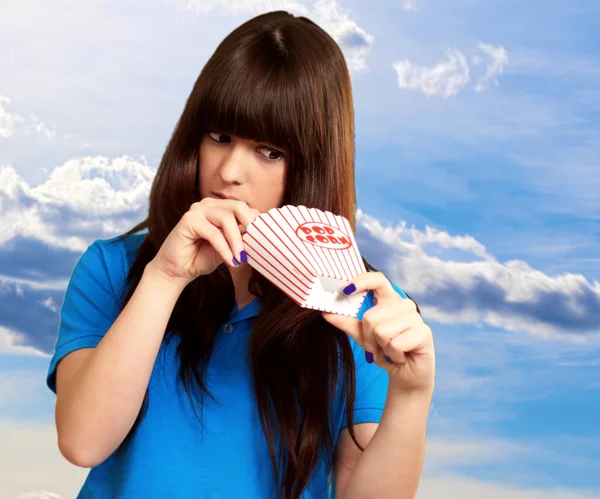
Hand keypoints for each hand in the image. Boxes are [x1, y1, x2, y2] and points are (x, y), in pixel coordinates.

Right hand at [149, 198, 259, 285]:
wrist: (177, 271)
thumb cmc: (202, 258)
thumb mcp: (229, 247)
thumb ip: (242, 237)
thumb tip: (263, 234)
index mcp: (220, 207)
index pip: (245, 209)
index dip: (256, 224)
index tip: (264, 242)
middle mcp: (209, 204)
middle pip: (238, 207)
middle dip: (250, 227)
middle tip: (257, 246)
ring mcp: (197, 209)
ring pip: (227, 219)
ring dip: (237, 241)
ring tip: (240, 258)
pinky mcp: (188, 220)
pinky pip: (214, 233)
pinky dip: (224, 248)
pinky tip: (230, 261)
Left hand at [322, 272, 434, 392]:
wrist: (405, 374)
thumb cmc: (385, 351)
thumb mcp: (362, 336)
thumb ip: (346, 322)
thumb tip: (325, 312)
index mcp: (389, 300)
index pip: (377, 279)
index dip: (361, 281)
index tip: (345, 290)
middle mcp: (403, 304)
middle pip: (371, 316)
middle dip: (369, 338)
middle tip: (378, 347)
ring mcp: (415, 317)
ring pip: (382, 331)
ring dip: (381, 348)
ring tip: (390, 351)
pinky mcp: (424, 332)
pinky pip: (395, 344)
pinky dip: (393, 355)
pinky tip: (401, 356)